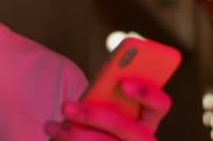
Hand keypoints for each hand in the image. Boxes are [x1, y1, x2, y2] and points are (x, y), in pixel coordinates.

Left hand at [44, 79, 171, 139]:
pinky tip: (55, 136)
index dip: (146, 93)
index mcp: (149, 118)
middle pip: (126, 128)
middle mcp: (144, 139)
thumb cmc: (105, 116)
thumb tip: (102, 77)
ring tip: (51, 125)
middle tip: (65, 106)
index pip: (161, 104)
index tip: (123, 83)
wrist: (103, 138)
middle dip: (93, 116)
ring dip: (73, 135)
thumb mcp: (111, 103)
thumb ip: (110, 92)